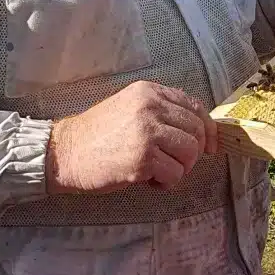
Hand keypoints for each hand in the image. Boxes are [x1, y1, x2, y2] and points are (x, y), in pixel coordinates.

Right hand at [46, 81, 218, 193]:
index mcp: (149, 91)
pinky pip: (175, 174)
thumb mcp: (130, 108)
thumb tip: (198, 128)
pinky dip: (166, 183)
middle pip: (197, 131)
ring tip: (158, 172)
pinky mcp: (143, 157)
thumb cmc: (97, 135)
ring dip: (179, 169)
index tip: (209, 146)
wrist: (65, 153)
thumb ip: (161, 111)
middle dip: (192, 153)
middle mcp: (151, 106)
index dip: (208, 129)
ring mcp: (148, 131)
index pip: (195, 106)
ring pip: (191, 153)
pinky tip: (148, 181)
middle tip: (173, 164)